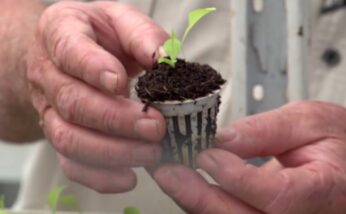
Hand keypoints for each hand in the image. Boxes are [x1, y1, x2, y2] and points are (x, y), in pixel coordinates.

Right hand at [26, 1, 167, 192]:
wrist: (69, 53)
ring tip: (151, 153)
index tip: (121, 82)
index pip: (69, 51)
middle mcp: (48, 74)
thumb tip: (165, 60)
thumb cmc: (97, 36)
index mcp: (60, 33)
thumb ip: (142, 35)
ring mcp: (50, 109)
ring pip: (69, 138)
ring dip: (113, 152)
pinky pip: (71, 163)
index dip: (93, 68)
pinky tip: (129, 177)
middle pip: (73, 103)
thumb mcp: (119, 19)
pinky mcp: (60, 135)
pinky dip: (100, 176)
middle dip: (117, 120)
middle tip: (156, 126)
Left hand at [154, 101, 345, 212]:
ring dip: (192, 198)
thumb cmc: (338, 139)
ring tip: (167, 171)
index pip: (274, 197)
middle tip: (167, 169)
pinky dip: (200, 199)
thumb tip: (220, 140)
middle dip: (197, 195)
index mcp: (323, 190)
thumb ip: (263, 131)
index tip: (206, 153)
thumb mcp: (307, 119)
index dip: (236, 177)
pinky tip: (183, 179)